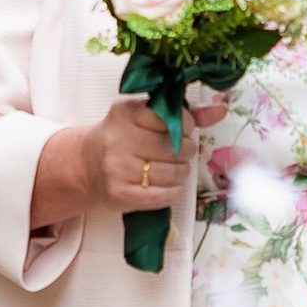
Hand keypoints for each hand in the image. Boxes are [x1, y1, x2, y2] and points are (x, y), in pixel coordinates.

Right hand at [39, 92, 224, 223]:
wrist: (86, 166)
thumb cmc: (122, 139)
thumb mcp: (145, 118)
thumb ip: (182, 114)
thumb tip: (220, 110)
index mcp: (125, 113)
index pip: (171, 117)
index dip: (185, 125)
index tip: (182, 129)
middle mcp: (118, 139)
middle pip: (175, 147)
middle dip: (186, 151)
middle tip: (180, 152)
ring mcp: (117, 168)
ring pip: (173, 173)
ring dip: (182, 172)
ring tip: (174, 169)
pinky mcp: (120, 193)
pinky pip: (164, 195)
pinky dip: (173, 191)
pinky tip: (168, 185)